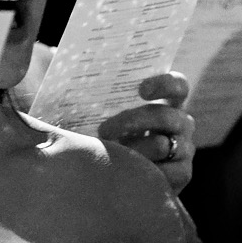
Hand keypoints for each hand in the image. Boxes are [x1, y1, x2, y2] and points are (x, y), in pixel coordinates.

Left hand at [100, 72, 196, 194]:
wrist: (114, 177)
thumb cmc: (108, 133)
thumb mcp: (102, 111)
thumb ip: (89, 92)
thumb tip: (56, 65)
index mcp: (168, 102)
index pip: (178, 86)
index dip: (164, 84)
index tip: (141, 90)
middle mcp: (180, 123)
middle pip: (166, 116)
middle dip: (133, 121)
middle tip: (104, 129)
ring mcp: (184, 148)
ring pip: (162, 145)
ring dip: (132, 149)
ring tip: (109, 154)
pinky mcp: (182, 173)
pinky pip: (168, 172)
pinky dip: (144, 173)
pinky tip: (125, 173)